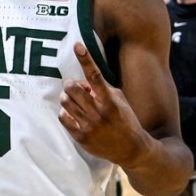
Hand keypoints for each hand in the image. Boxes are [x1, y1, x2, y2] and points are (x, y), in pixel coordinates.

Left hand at [59, 42, 143, 163]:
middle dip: (69, 84)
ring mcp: (89, 125)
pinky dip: (65, 111)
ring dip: (66, 97)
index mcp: (111, 101)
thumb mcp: (119, 101)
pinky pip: (63, 117)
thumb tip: (81, 82)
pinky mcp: (81, 137)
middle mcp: (99, 112)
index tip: (78, 45)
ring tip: (73, 100)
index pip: (95, 76)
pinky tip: (72, 113)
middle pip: (72, 88)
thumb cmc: (124, 120)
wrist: (132, 149)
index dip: (85, 59)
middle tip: (72, 86)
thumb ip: (101, 89)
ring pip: (65, 102)